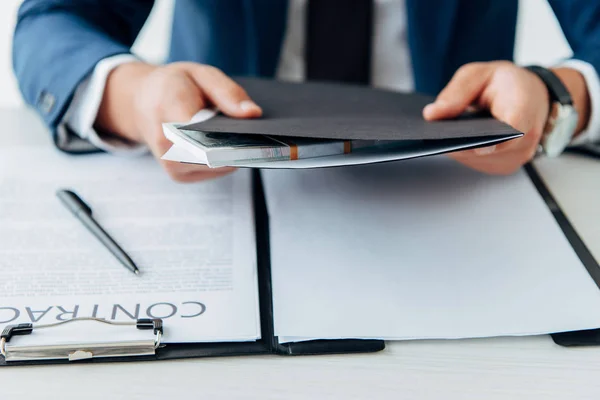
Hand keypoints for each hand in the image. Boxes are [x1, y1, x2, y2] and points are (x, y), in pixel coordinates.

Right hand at [96, 62, 261, 181]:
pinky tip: (222, 145)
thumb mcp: (201, 74)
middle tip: (253, 135)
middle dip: (235, 145)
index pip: (199, 127)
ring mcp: (169, 161)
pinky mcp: (177, 174)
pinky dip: (222, 160)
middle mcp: (163, 139)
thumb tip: (253, 113)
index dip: (228, 132)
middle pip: (210, 152)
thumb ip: (227, 92)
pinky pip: (211, 171)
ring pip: (214, 166)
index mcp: (167, 105)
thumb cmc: (175, 85)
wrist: (141, 102)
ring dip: (229, 153)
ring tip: (232, 134)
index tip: (251, 134)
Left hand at [423, 61, 589, 174]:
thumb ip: (457, 92)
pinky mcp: (506, 166)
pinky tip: (458, 140)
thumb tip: (431, 114)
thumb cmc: (506, 84)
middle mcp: (526, 139)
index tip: (471, 145)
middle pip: (486, 150)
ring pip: (478, 160)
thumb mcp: (480, 74)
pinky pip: (479, 163)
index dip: (491, 141)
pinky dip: (466, 152)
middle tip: (437, 133)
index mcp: (524, 109)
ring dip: (460, 148)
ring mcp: (517, 157)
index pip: (513, 131)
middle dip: (459, 142)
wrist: (532, 95)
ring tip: (448, 133)